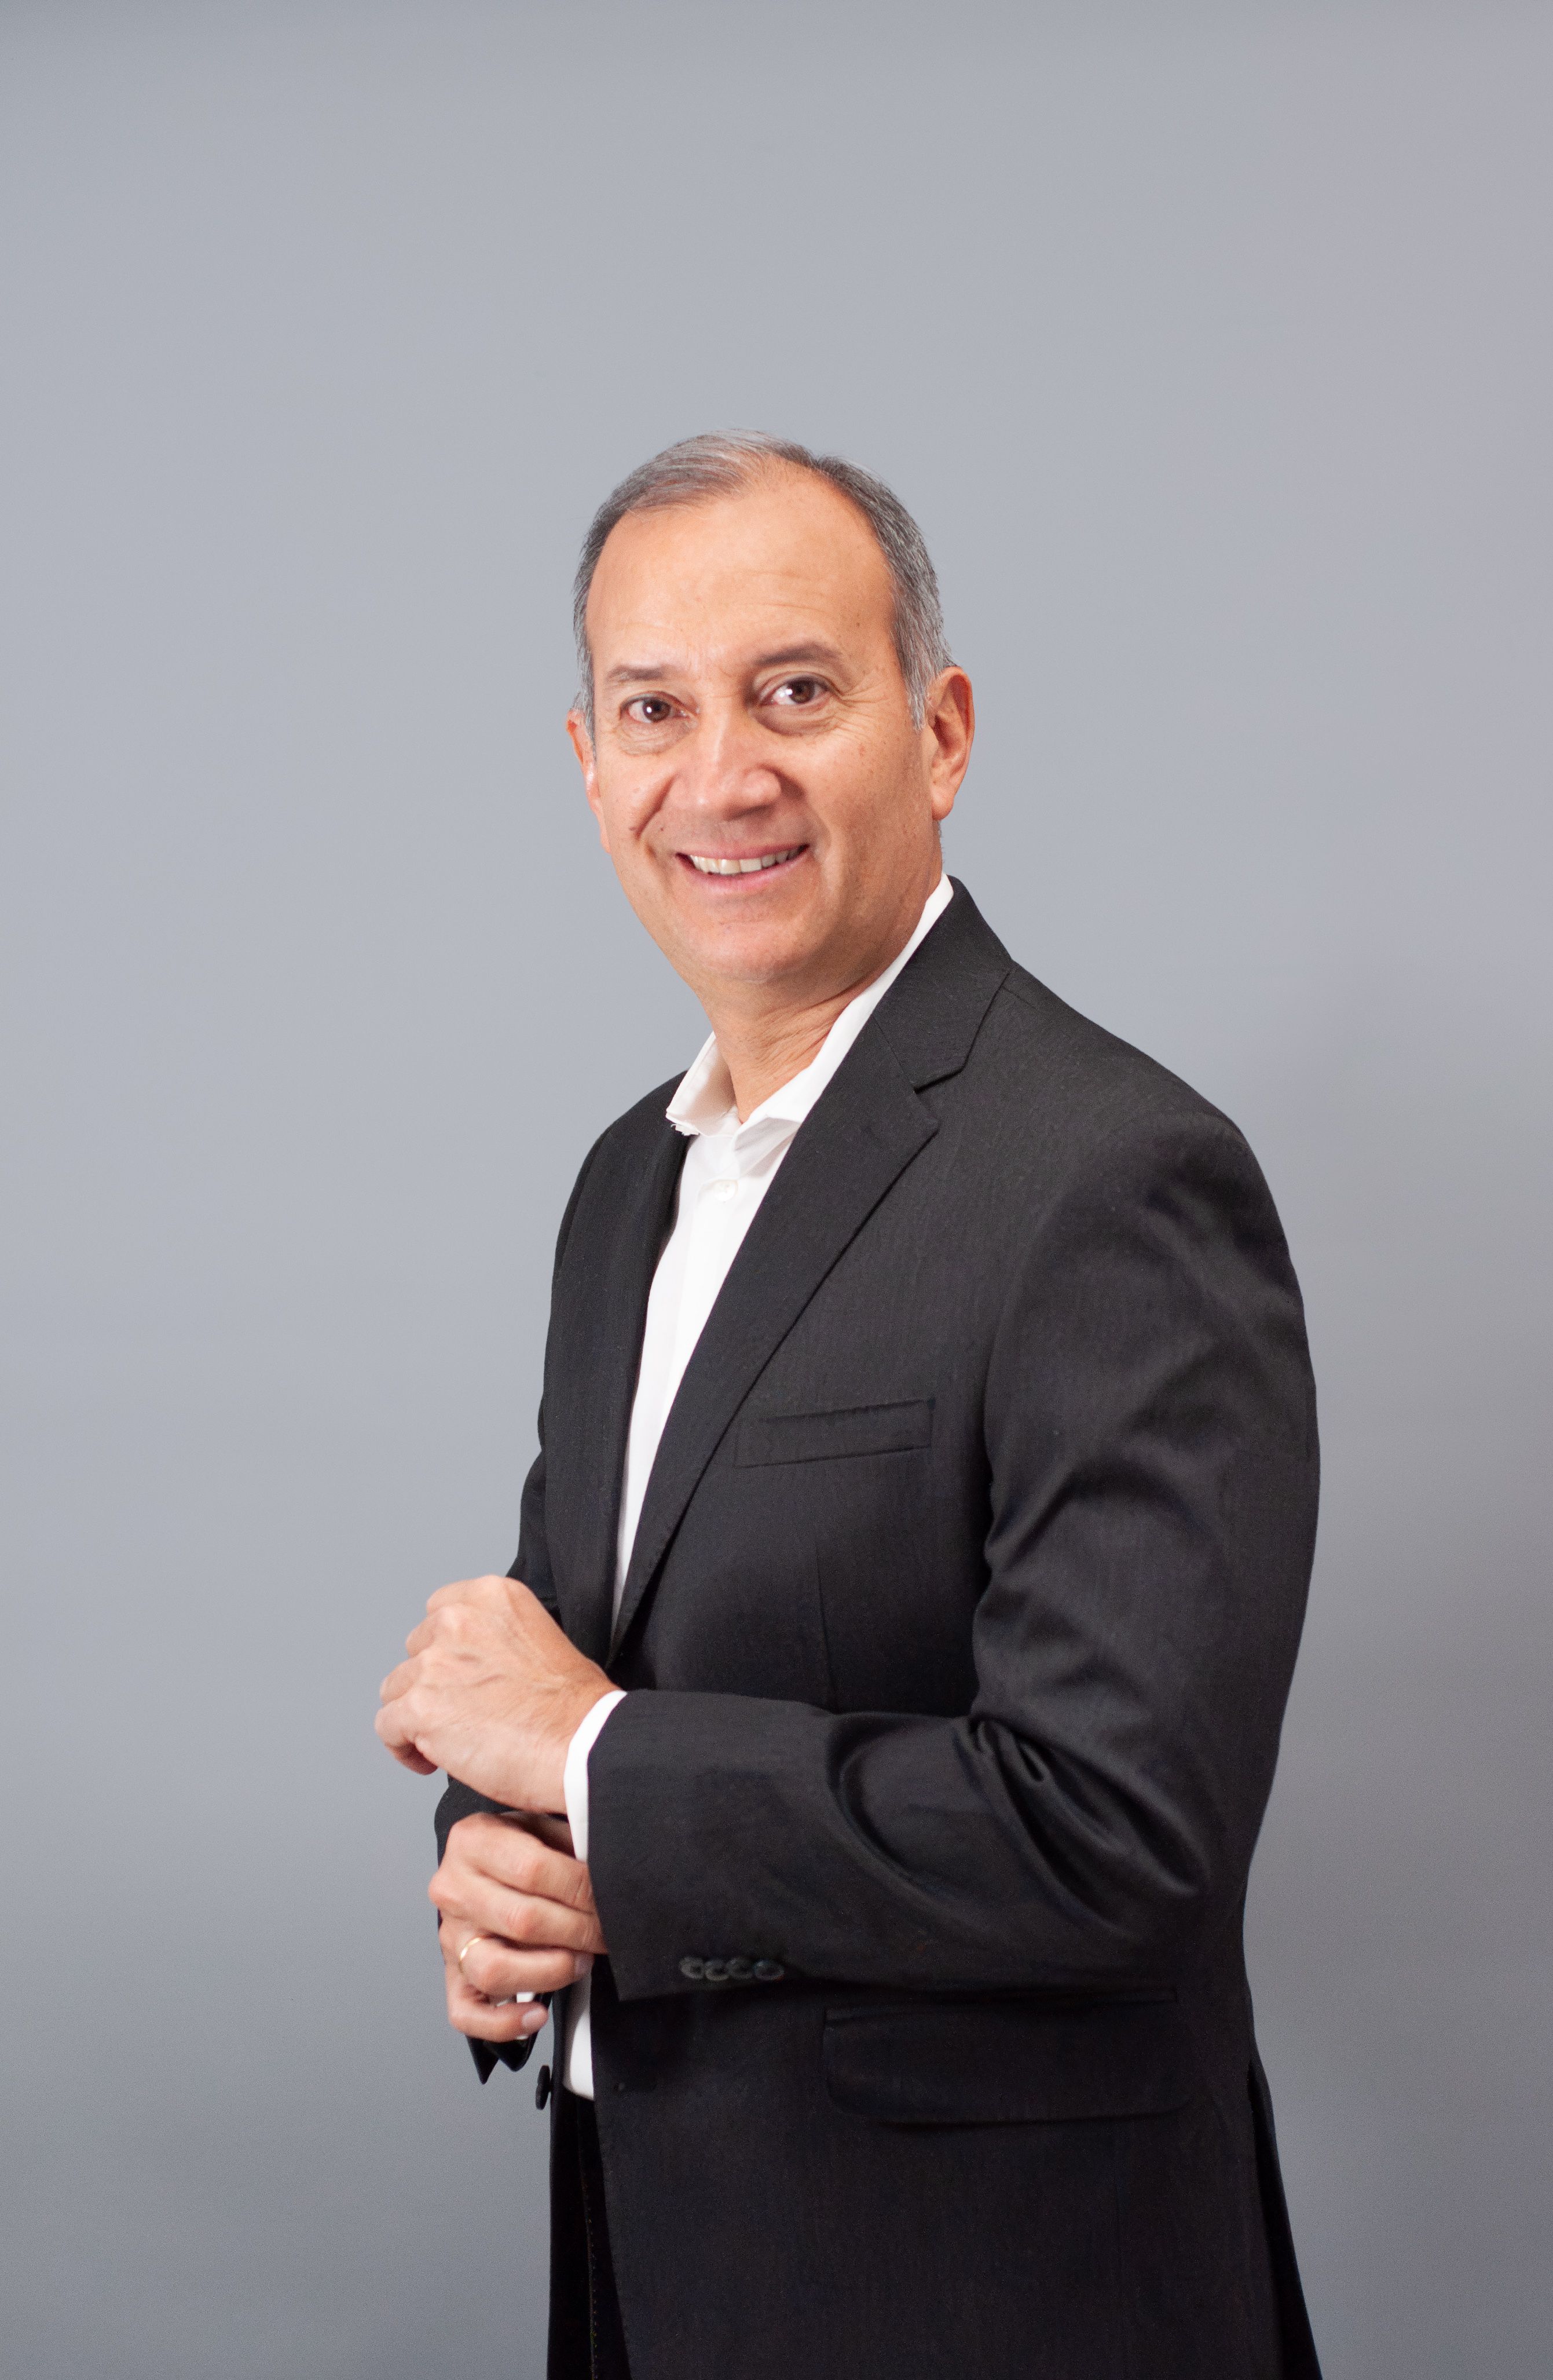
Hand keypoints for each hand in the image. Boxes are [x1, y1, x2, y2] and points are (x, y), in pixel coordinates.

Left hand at [375, 1574, 611, 1812]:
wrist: (583, 1744)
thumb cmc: (574, 1706)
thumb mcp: (542, 1638)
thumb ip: (497, 1638)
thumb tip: (471, 1668)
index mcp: (492, 1596)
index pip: (438, 1613)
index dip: (446, 1652)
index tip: (460, 1677)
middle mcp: (458, 1620)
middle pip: (415, 1653)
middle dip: (432, 1684)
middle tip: (462, 1714)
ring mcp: (436, 1663)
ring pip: (396, 1690)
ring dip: (416, 1716)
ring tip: (449, 1741)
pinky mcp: (421, 1708)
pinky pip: (387, 1728)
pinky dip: (404, 1748)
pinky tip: (432, 1761)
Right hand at [431, 1811, 605, 2044]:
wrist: (487, 1862)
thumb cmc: (524, 1845)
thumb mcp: (545, 1822)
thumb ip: (570, 1833)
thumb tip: (608, 1856)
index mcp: (473, 1839)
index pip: (532, 1868)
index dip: (580, 1889)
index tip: (610, 1898)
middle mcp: (453, 1887)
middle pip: (521, 1921)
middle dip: (578, 1932)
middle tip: (607, 1933)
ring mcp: (450, 1934)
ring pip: (492, 1969)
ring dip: (549, 1972)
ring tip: (580, 1962)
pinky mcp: (452, 1973)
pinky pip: (466, 2012)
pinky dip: (504, 2022)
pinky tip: (537, 2014)